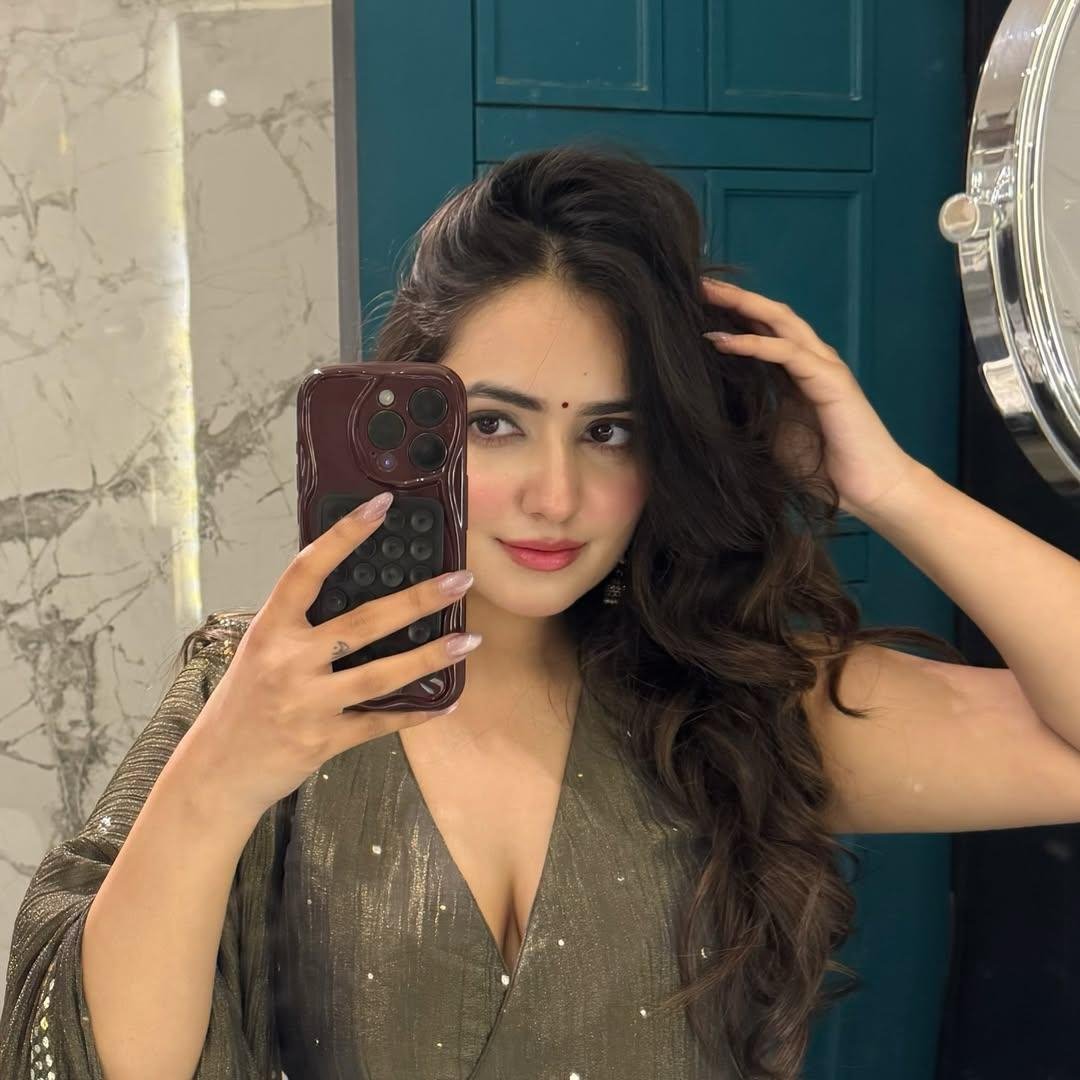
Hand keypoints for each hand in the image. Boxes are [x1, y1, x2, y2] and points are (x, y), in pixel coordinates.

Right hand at [183, 492, 481, 818]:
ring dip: (432, 657)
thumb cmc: (243, 704)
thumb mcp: (261, 651)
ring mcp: (308, 702)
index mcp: (271, 629)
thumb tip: (355, 591)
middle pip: (364, 621)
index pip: (308, 570)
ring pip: (383, 674)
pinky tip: (445, 701)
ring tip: (470, 640)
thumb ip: (300, 626)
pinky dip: (416, 712)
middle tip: (460, 580)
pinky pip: (380, 722)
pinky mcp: (324, 739)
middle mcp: (289, 661)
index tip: (380, 508)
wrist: (217, 771)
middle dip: (419, 599)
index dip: (344, 535)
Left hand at [699, 276, 921, 518]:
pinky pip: (787, 352)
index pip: (762, 329)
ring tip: (705, 295)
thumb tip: (713, 404)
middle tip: (696, 283)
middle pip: (770, 314)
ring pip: (780, 322)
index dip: (732, 313)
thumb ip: (753, 409)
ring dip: (741, 306)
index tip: (694, 304)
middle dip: (733, 297)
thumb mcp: (773, 433)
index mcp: (797, 371)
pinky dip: (753, 344)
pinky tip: (722, 340)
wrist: (869, 489)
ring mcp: (824, 366)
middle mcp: (812, 360)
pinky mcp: (830, 380)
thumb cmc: (823, 466)